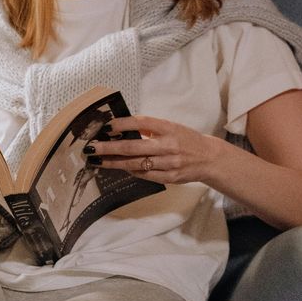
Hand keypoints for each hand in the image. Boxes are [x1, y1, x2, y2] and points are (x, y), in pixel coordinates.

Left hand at [83, 115, 222, 184]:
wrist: (209, 158)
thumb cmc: (185, 139)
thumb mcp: (170, 128)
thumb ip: (149, 129)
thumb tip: (121, 129)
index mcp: (169, 128)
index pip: (141, 123)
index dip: (122, 124)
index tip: (106, 127)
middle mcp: (168, 145)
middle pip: (133, 146)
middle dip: (109, 148)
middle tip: (92, 148)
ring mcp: (169, 163)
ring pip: (136, 163)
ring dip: (114, 162)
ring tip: (98, 161)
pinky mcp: (170, 177)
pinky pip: (145, 175)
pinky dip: (131, 171)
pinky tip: (119, 168)